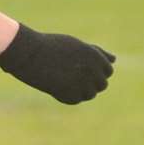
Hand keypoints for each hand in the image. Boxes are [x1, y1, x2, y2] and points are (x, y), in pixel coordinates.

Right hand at [0, 23, 114, 103]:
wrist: (29, 54)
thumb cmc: (52, 46)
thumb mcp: (77, 46)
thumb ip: (97, 53)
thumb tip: (114, 59)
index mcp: (95, 57)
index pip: (108, 70)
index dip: (96, 71)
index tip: (82, 68)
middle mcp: (92, 71)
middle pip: (102, 84)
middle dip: (90, 82)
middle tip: (71, 75)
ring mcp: (82, 84)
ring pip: (90, 94)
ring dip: (80, 89)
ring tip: (64, 79)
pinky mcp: (70, 95)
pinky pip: (76, 99)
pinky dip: (68, 95)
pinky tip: (56, 84)